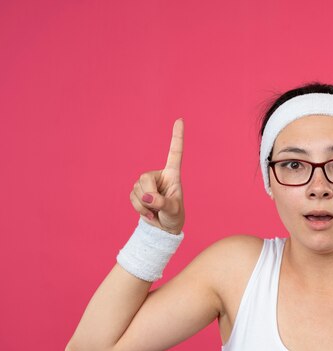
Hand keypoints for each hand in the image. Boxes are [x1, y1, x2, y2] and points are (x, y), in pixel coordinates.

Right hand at [129, 118, 184, 234]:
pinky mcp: (137, 192)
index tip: (180, 119)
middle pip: (144, 178)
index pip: (174, 153)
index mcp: (173, 175)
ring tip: (155, 211)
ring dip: (144, 205)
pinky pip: (132, 197)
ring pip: (137, 189)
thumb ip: (163, 204)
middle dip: (149, 195)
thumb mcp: (173, 211)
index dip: (177, 137)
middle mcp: (159, 175)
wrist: (163, 228)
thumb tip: (148, 198)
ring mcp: (147, 183)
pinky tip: (149, 213)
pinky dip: (139, 208)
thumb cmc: (174, 217)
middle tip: (157, 207)